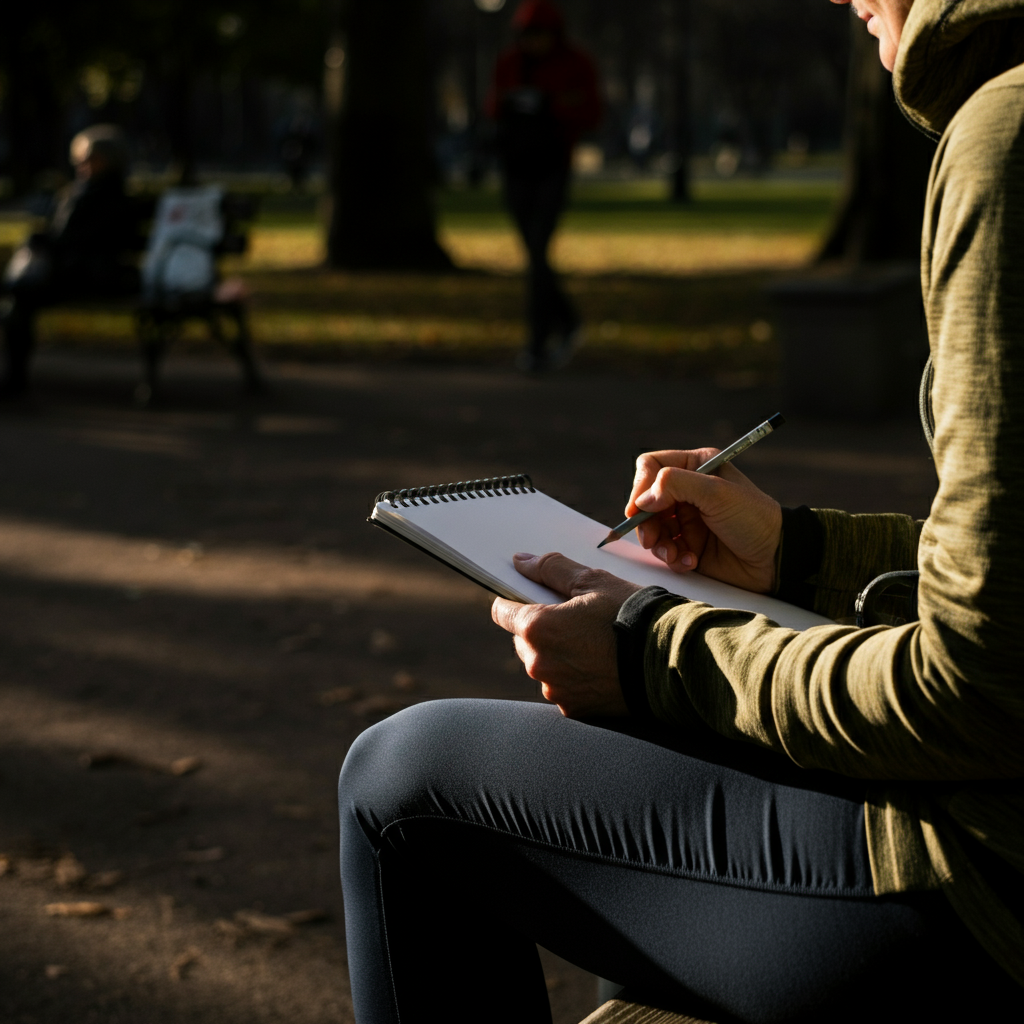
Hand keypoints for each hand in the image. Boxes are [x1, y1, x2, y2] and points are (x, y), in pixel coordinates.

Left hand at [491, 552, 640, 718]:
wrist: (669, 660)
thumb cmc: (632, 616)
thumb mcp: (593, 582)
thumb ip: (552, 569)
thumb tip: (522, 561)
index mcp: (537, 627)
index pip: (502, 612)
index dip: (516, 601)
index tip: (533, 599)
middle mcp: (538, 662)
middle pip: (524, 641)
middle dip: (542, 629)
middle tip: (578, 621)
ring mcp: (554, 688)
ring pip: (544, 665)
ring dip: (558, 655)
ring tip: (594, 644)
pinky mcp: (573, 708)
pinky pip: (562, 687)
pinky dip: (574, 677)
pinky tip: (600, 666)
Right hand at [628, 449, 781, 593]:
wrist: (776, 558)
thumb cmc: (754, 519)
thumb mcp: (716, 492)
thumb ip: (675, 485)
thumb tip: (642, 499)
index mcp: (696, 467)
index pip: (652, 467)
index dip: (640, 486)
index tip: (638, 509)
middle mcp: (688, 491)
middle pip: (645, 501)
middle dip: (646, 523)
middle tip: (652, 539)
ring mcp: (687, 519)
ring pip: (652, 528)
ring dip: (659, 544)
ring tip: (675, 555)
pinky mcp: (689, 544)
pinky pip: (666, 549)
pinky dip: (673, 558)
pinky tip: (691, 561)